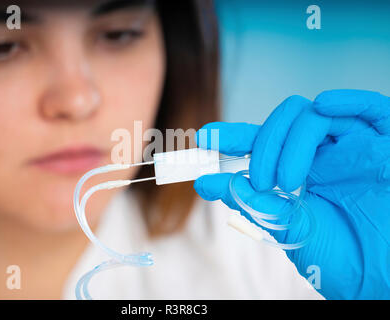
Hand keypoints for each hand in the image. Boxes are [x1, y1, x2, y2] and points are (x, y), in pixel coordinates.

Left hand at [194, 90, 389, 298]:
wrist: (382, 281)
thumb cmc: (339, 259)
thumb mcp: (286, 227)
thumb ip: (250, 200)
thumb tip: (206, 183)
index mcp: (303, 172)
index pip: (263, 142)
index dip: (235, 135)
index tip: (205, 138)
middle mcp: (327, 155)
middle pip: (286, 120)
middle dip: (263, 144)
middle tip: (260, 181)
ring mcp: (356, 148)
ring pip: (315, 114)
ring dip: (291, 139)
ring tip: (286, 180)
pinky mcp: (388, 146)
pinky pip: (371, 110)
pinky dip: (348, 101)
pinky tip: (324, 105)